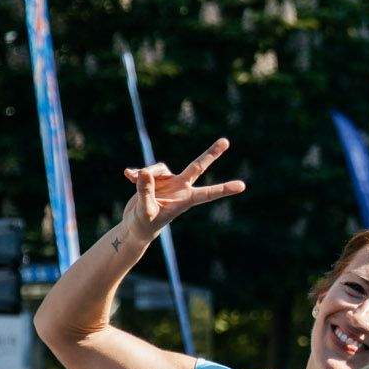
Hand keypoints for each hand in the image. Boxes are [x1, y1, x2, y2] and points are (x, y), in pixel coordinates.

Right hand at [121, 138, 244, 241]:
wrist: (136, 226)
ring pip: (158, 168)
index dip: (223, 189)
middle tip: (226, 141)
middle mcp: (180, 188)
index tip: (242, 186)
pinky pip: (145, 171)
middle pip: (198, 167)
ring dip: (145, 174)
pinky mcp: (154, 179)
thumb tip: (146, 173)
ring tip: (133, 181)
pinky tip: (127, 175)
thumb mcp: (145, 210)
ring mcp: (168, 182)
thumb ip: (145, 192)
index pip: (207, 194)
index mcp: (185, 200)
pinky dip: (136, 173)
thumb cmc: (144, 224)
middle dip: (211, 154)